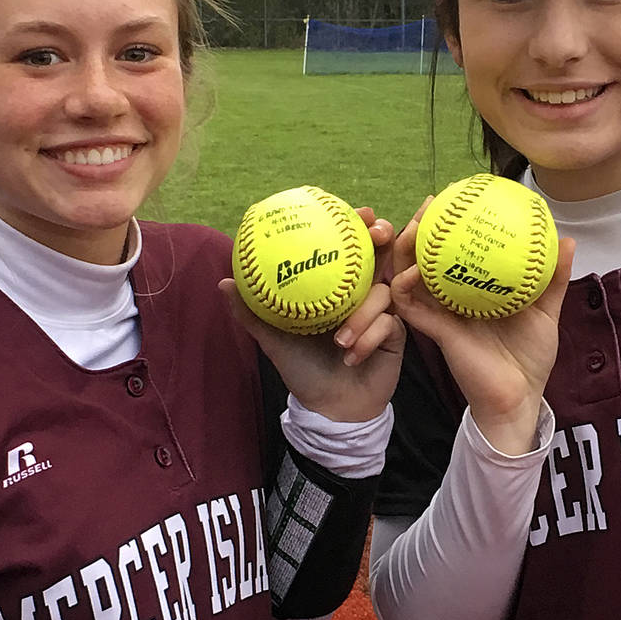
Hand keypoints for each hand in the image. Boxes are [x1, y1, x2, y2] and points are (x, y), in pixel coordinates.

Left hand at [218, 211, 403, 423]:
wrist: (331, 406)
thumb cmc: (303, 369)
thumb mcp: (274, 339)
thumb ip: (253, 312)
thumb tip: (225, 283)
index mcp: (336, 286)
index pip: (351, 248)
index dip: (358, 225)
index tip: (362, 213)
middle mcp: (362, 293)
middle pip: (383, 256)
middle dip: (384, 241)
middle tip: (378, 235)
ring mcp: (382, 313)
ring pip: (382, 294)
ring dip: (361, 315)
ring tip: (340, 338)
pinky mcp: (396, 334)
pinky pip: (388, 324)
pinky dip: (367, 338)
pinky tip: (351, 356)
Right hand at [389, 203, 573, 457]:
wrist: (521, 397)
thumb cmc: (530, 357)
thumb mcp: (545, 311)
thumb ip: (552, 278)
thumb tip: (567, 240)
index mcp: (475, 290)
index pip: (455, 252)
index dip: (449, 225)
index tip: (453, 197)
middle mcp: (453, 299)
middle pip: (427, 257)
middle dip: (421, 228)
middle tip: (428, 204)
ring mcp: (442, 315)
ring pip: (411, 277)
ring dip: (406, 252)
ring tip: (411, 229)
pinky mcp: (436, 333)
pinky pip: (412, 308)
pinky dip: (406, 289)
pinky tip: (408, 273)